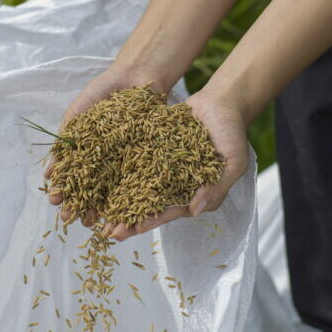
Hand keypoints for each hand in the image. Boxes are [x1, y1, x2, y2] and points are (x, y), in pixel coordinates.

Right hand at [46, 63, 171, 224]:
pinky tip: (121, 207)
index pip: (72, 174)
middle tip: (70, 218)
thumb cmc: (104, 91)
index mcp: (86, 149)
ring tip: (92, 221)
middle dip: (79, 203)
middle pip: (90, 186)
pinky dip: (128, 194)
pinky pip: (136, 178)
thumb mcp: (80, 112)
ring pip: (112, 187)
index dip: (64, 188)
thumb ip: (67, 137)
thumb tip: (51, 169)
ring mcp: (124, 159)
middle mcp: (104, 158)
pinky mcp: (145, 157)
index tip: (55, 200)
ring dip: (100, 206)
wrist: (137, 75)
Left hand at [105, 88, 249, 240]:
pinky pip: (135, 161)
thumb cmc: (232, 133)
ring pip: (138, 186)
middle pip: (150, 204)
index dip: (150, 222)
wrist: (222, 100)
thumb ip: (216, 187)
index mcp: (195, 192)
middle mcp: (177, 183)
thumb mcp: (233, 162)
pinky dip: (119, 170)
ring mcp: (164, 166)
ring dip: (120, 199)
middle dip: (129, 218)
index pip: (170, 211)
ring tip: (98, 213)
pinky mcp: (154, 148)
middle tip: (107, 231)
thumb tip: (195, 211)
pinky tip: (100, 176)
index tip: (129, 231)